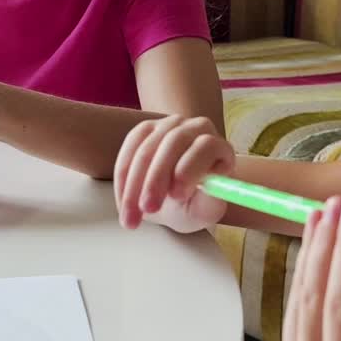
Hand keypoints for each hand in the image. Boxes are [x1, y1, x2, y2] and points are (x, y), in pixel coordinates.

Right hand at [114, 115, 233, 232]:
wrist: (176, 198)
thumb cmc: (194, 204)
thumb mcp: (204, 212)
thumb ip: (209, 203)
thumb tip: (207, 192)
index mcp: (218, 147)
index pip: (206, 146)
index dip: (191, 168)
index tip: (176, 196)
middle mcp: (195, 129)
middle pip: (173, 143)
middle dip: (156, 178)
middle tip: (148, 208)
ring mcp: (169, 126)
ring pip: (147, 148)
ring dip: (135, 183)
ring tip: (132, 215)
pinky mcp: (145, 130)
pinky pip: (130, 148)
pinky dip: (123, 176)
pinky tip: (123, 199)